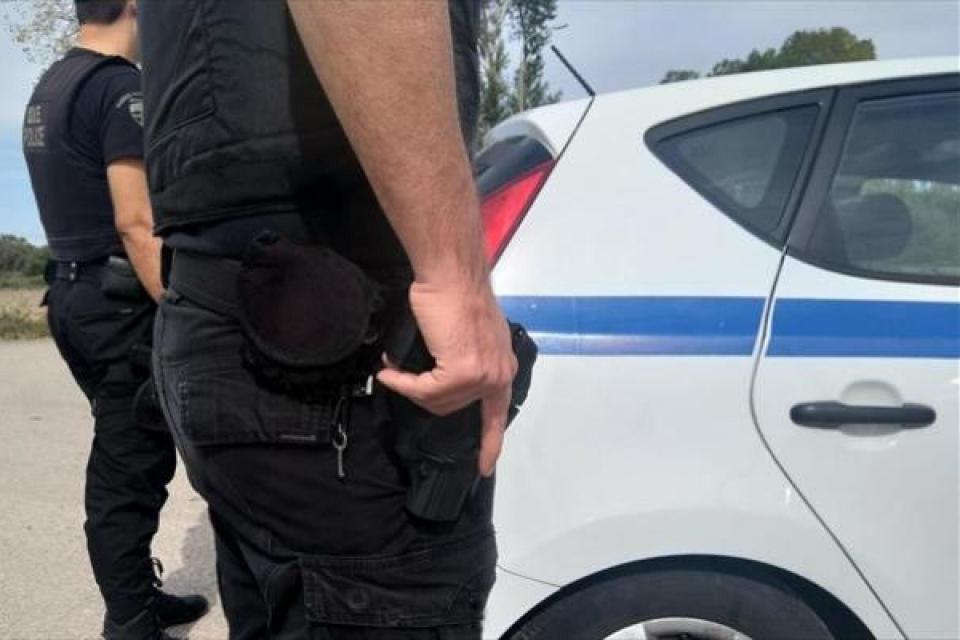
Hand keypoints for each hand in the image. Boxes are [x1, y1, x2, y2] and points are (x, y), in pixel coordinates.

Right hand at [377, 278, 516, 476]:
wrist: (451, 275)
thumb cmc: (454, 295)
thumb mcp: (470, 333)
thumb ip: (466, 357)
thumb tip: (443, 375)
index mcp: (503, 366)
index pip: (498, 413)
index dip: (491, 444)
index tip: (484, 467)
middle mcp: (498, 373)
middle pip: (453, 406)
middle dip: (424, 395)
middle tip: (401, 376)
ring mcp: (482, 375)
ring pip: (437, 400)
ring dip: (409, 387)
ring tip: (392, 368)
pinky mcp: (463, 372)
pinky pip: (424, 390)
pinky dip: (402, 383)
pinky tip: (388, 370)